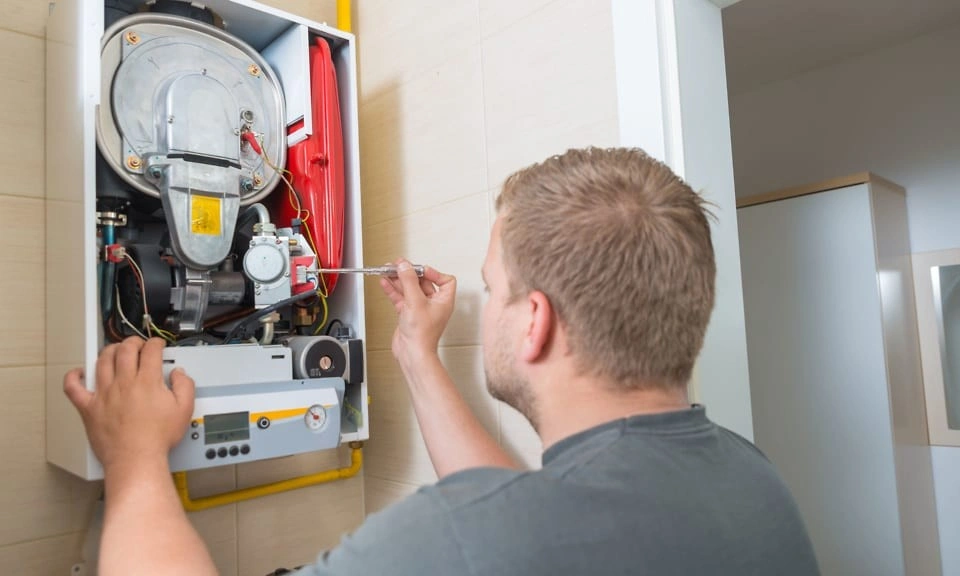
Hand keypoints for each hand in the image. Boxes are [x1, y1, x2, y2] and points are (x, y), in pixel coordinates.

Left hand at [63, 337, 194, 471]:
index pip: (150, 351)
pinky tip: (79, 373)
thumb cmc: (158, 438)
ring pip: (102, 361)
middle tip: (138, 344)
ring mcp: (104, 394)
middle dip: (133, 341)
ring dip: (110, 351)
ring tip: (115, 351)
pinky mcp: (89, 408)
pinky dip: (73, 377)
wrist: (136, 459)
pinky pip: (73, 388)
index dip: (156, 343)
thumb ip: (185, 386)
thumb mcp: (184, 410)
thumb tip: (179, 374)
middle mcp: (124, 383)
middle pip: (125, 350)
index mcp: (147, 382)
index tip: (158, 345)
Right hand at [379, 259, 456, 366]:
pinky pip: (401, 298)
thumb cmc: (422, 335)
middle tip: (398, 266)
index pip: (445, 280)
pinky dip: (393, 290)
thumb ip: (409, 281)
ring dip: (398, 280)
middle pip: (423, 282)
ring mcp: (420, 309)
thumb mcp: (415, 302)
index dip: (433, 272)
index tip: (419, 269)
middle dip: (409, 273)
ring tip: (388, 271)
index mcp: (444, 300)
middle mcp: (433, 304)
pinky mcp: (408, 314)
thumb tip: (405, 266)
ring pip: (409, 289)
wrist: (412, 353)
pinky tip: (385, 283)